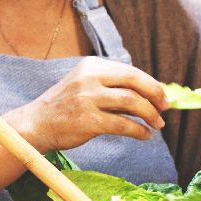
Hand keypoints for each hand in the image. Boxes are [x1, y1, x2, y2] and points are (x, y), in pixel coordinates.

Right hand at [8, 57, 167, 152]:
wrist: (35, 125)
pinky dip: (138, 130)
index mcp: (91, 66)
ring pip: (131, 102)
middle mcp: (89, 78)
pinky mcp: (87, 120)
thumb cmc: (63, 108)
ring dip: (150, 114)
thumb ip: (111, 87)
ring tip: (157, 124)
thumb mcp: (84, 87)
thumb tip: (148, 95)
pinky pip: (123, 124)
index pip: (130, 71)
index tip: (162, 97)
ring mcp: (87, 98)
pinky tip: (144, 135)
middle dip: (155, 94)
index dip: (151, 84)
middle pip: (134, 81)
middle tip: (165, 108)